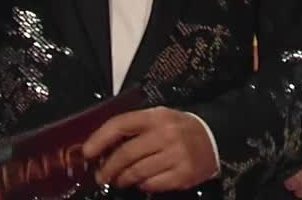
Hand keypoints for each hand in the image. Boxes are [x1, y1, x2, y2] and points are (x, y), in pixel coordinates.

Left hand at [82, 107, 217, 192]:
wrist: (214, 137)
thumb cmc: (177, 128)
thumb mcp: (156, 118)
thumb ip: (132, 128)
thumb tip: (102, 147)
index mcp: (155, 116)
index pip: (120, 125)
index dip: (99, 139)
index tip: (87, 152)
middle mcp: (165, 135)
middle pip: (126, 154)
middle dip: (108, 168)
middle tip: (100, 176)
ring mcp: (176, 156)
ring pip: (138, 172)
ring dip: (122, 179)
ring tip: (117, 180)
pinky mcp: (184, 175)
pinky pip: (154, 184)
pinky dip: (143, 185)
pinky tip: (141, 182)